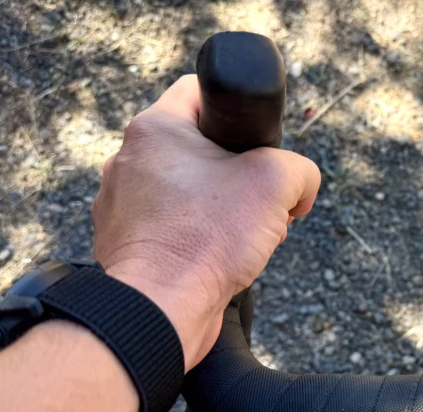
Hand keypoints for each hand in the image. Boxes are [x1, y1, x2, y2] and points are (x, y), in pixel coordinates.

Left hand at [92, 75, 319, 368]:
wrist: (161, 309)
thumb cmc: (207, 239)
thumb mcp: (277, 184)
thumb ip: (300, 169)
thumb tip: (300, 187)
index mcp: (155, 129)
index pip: (199, 91)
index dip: (239, 113)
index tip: (258, 147)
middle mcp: (129, 160)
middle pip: (200, 148)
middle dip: (239, 175)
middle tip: (260, 203)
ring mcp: (122, 204)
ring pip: (189, 191)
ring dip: (223, 210)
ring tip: (244, 238)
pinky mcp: (127, 243)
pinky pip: (174, 226)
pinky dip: (200, 238)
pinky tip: (220, 260)